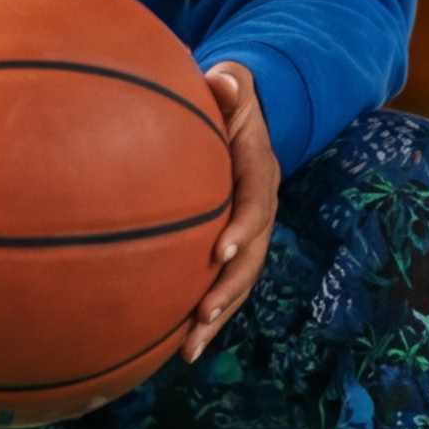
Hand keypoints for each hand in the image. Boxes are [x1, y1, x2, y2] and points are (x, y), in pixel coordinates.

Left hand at [184, 63, 277, 361]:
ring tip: (186, 350)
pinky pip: (214, 283)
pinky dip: (198, 314)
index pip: (256, 206)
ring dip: (214, 317)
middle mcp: (257, 211)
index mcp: (260, 174)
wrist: (236, 115)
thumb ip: (230, 86)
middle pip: (251, 259)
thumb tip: (222, 78)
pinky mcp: (224, 246)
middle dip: (228, 290)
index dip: (243, 230)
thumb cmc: (225, 98)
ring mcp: (243, 232)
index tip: (220, 252)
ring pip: (235, 282)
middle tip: (202, 316)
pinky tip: (169, 345)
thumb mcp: (232, 85)